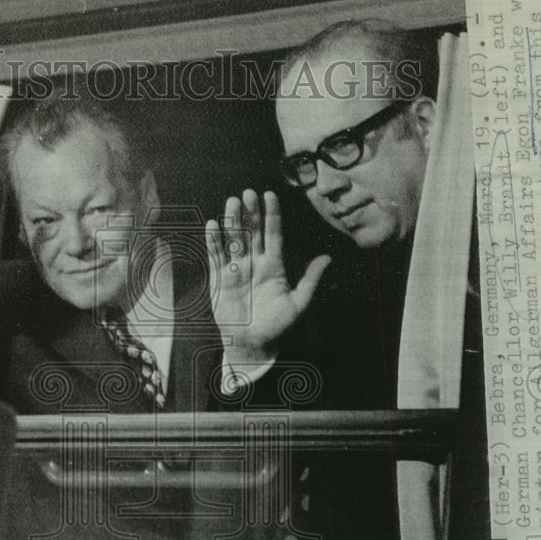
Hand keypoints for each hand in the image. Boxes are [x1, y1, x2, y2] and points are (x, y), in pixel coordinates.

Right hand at [206, 189, 330, 363]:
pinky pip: (216, 255)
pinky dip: (214, 240)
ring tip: (232, 203)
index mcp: (274, 265)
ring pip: (234, 239)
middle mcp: (255, 262)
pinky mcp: (220, 278)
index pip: (273, 234)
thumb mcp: (298, 304)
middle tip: (248, 193)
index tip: (270, 195)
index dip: (272, 215)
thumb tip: (327, 258)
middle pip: (252, 231)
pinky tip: (213, 224)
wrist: (252, 346)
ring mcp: (236, 269)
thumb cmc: (278, 327)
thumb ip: (310, 280)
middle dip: (251, 212)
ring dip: (233, 221)